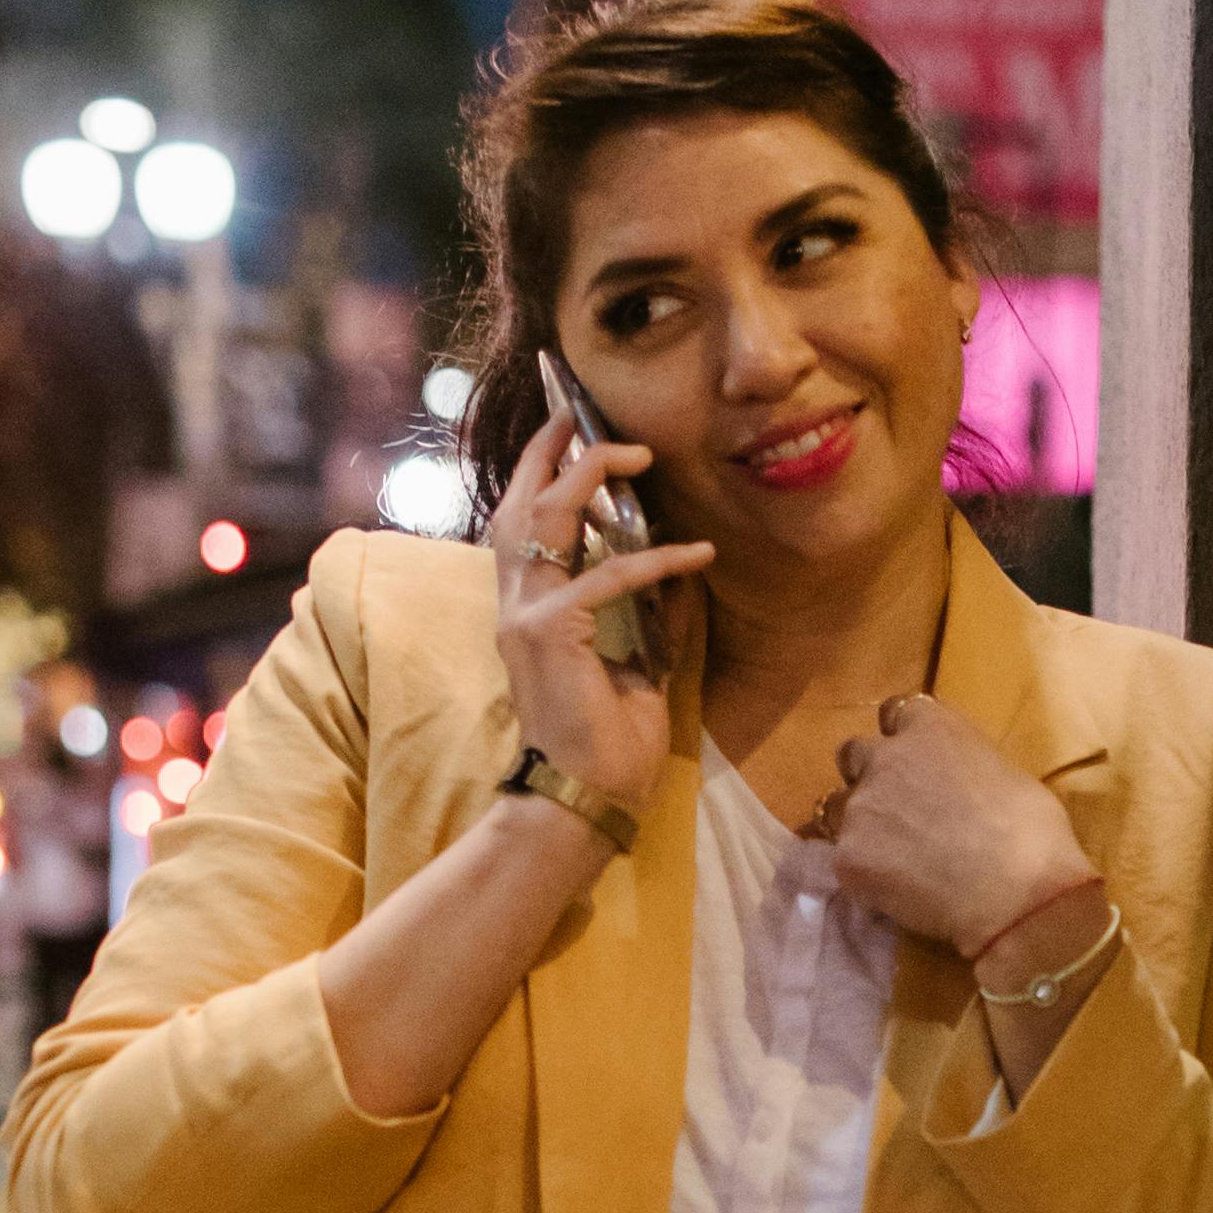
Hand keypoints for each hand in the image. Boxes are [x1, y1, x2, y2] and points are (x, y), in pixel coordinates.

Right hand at [492, 409, 707, 822]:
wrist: (581, 801)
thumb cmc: (604, 747)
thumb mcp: (636, 670)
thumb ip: (650, 621)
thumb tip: (684, 579)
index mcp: (526, 613)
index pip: (521, 527)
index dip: (538, 475)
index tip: (566, 434)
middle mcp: (515, 607)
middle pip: (519, 505)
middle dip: (548, 452)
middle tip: (577, 412)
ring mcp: (525, 618)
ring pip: (545, 519)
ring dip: (589, 476)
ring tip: (635, 452)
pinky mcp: (550, 635)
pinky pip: (607, 578)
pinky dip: (655, 560)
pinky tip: (696, 553)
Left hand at [816, 692, 1091, 961]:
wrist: (1016, 890)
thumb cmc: (1032, 833)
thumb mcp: (1004, 775)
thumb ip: (963, 770)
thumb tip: (958, 789)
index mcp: (932, 727)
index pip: (896, 712)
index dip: (901, 738)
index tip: (914, 761)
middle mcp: (886, 755)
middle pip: (854, 754)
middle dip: (867, 775)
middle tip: (895, 811)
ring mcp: (861, 806)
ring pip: (837, 807)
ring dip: (857, 823)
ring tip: (890, 857)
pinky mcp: (847, 857)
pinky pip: (844, 862)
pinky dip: (864, 874)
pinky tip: (894, 892)